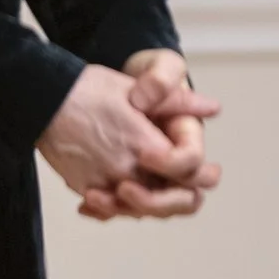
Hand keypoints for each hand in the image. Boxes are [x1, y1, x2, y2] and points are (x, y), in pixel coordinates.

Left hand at [70, 50, 223, 221]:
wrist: (103, 89)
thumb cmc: (140, 76)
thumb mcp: (157, 66)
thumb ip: (164, 79)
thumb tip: (171, 100)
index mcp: (187, 136)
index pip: (194, 164)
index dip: (172, 164)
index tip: (144, 153)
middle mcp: (175, 164)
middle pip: (184, 201)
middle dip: (155, 201)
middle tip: (123, 188)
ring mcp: (151, 179)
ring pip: (149, 212)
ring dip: (123, 208)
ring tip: (92, 195)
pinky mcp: (126, 186)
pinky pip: (121, 211)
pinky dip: (104, 211)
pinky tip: (84, 202)